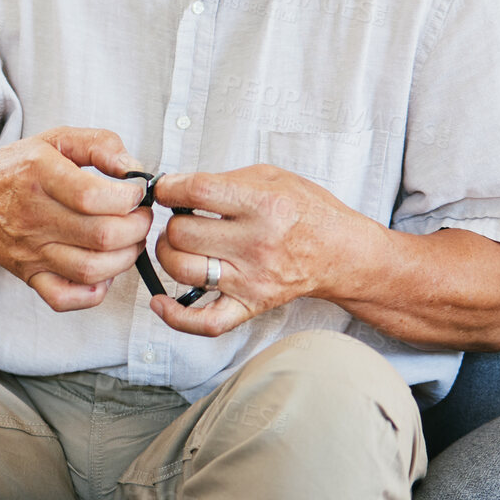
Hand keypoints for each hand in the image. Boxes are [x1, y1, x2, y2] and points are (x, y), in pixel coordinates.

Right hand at [0, 126, 152, 311]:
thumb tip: (134, 168)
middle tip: (141, 217)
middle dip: (137, 228)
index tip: (137, 193)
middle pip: (100, 236)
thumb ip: (100, 145)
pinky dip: (93, 293)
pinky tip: (103, 271)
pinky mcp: (29, 276)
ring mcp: (30, 251)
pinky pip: (65, 298)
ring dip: (125, 259)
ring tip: (129, 241)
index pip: (91, 196)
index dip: (128, 198)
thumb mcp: (55, 140)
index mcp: (39, 174)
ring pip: (90, 270)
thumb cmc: (16, 170)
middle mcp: (33, 215)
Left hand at [150, 164, 382, 335]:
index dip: (169, 188)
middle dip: (172, 221)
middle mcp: (256, 244)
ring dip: (170, 255)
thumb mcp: (270, 177)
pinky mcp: (250, 306)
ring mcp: (251, 279)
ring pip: (183, 269)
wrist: (340, 251)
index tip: (166, 189)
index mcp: (262, 204)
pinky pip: (206, 322)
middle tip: (182, 218)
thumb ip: (223, 179)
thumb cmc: (304, 210)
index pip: (197, 192)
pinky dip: (176, 316)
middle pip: (183, 233)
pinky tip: (160, 301)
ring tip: (179, 246)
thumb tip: (174, 185)